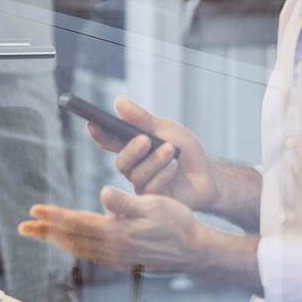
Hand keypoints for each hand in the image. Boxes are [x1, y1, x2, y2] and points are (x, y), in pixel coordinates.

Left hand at [18, 187, 202, 272]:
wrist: (195, 251)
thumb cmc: (177, 224)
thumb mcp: (152, 205)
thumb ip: (125, 202)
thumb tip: (103, 193)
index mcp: (115, 232)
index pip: (75, 223)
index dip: (53, 217)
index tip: (33, 211)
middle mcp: (112, 249)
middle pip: (70, 239)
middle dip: (45, 232)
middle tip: (23, 227)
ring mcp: (117, 259)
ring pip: (78, 249)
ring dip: (57, 241)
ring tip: (42, 234)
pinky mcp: (123, 262)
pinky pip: (90, 255)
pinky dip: (75, 248)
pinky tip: (74, 244)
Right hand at [89, 97, 218, 212]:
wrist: (208, 175)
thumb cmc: (185, 150)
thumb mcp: (166, 129)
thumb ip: (142, 119)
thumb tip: (119, 101)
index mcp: (132, 147)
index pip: (109, 141)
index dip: (99, 134)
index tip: (93, 124)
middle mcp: (133, 167)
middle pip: (121, 162)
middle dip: (132, 150)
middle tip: (145, 139)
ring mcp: (142, 184)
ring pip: (137, 174)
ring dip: (154, 160)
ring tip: (171, 150)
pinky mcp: (153, 200)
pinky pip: (150, 188)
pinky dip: (163, 174)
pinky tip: (174, 166)